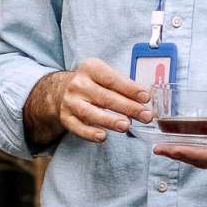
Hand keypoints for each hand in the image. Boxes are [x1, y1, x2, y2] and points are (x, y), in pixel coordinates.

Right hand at [27, 58, 150, 143]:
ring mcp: (70, 102)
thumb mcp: (104, 76)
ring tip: (126, 126)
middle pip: (105, 97)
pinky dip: (90, 133)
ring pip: (91, 113)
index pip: (112, 79)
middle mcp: (79, 84)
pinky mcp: (66, 118)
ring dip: (110, 120)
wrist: (60, 91)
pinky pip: (78, 127)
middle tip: (146, 116)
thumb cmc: (92, 84)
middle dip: (128, 107)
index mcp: (91, 68)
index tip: (146, 97)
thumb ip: (123, 85)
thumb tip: (145, 99)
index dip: (130, 88)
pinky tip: (103, 137)